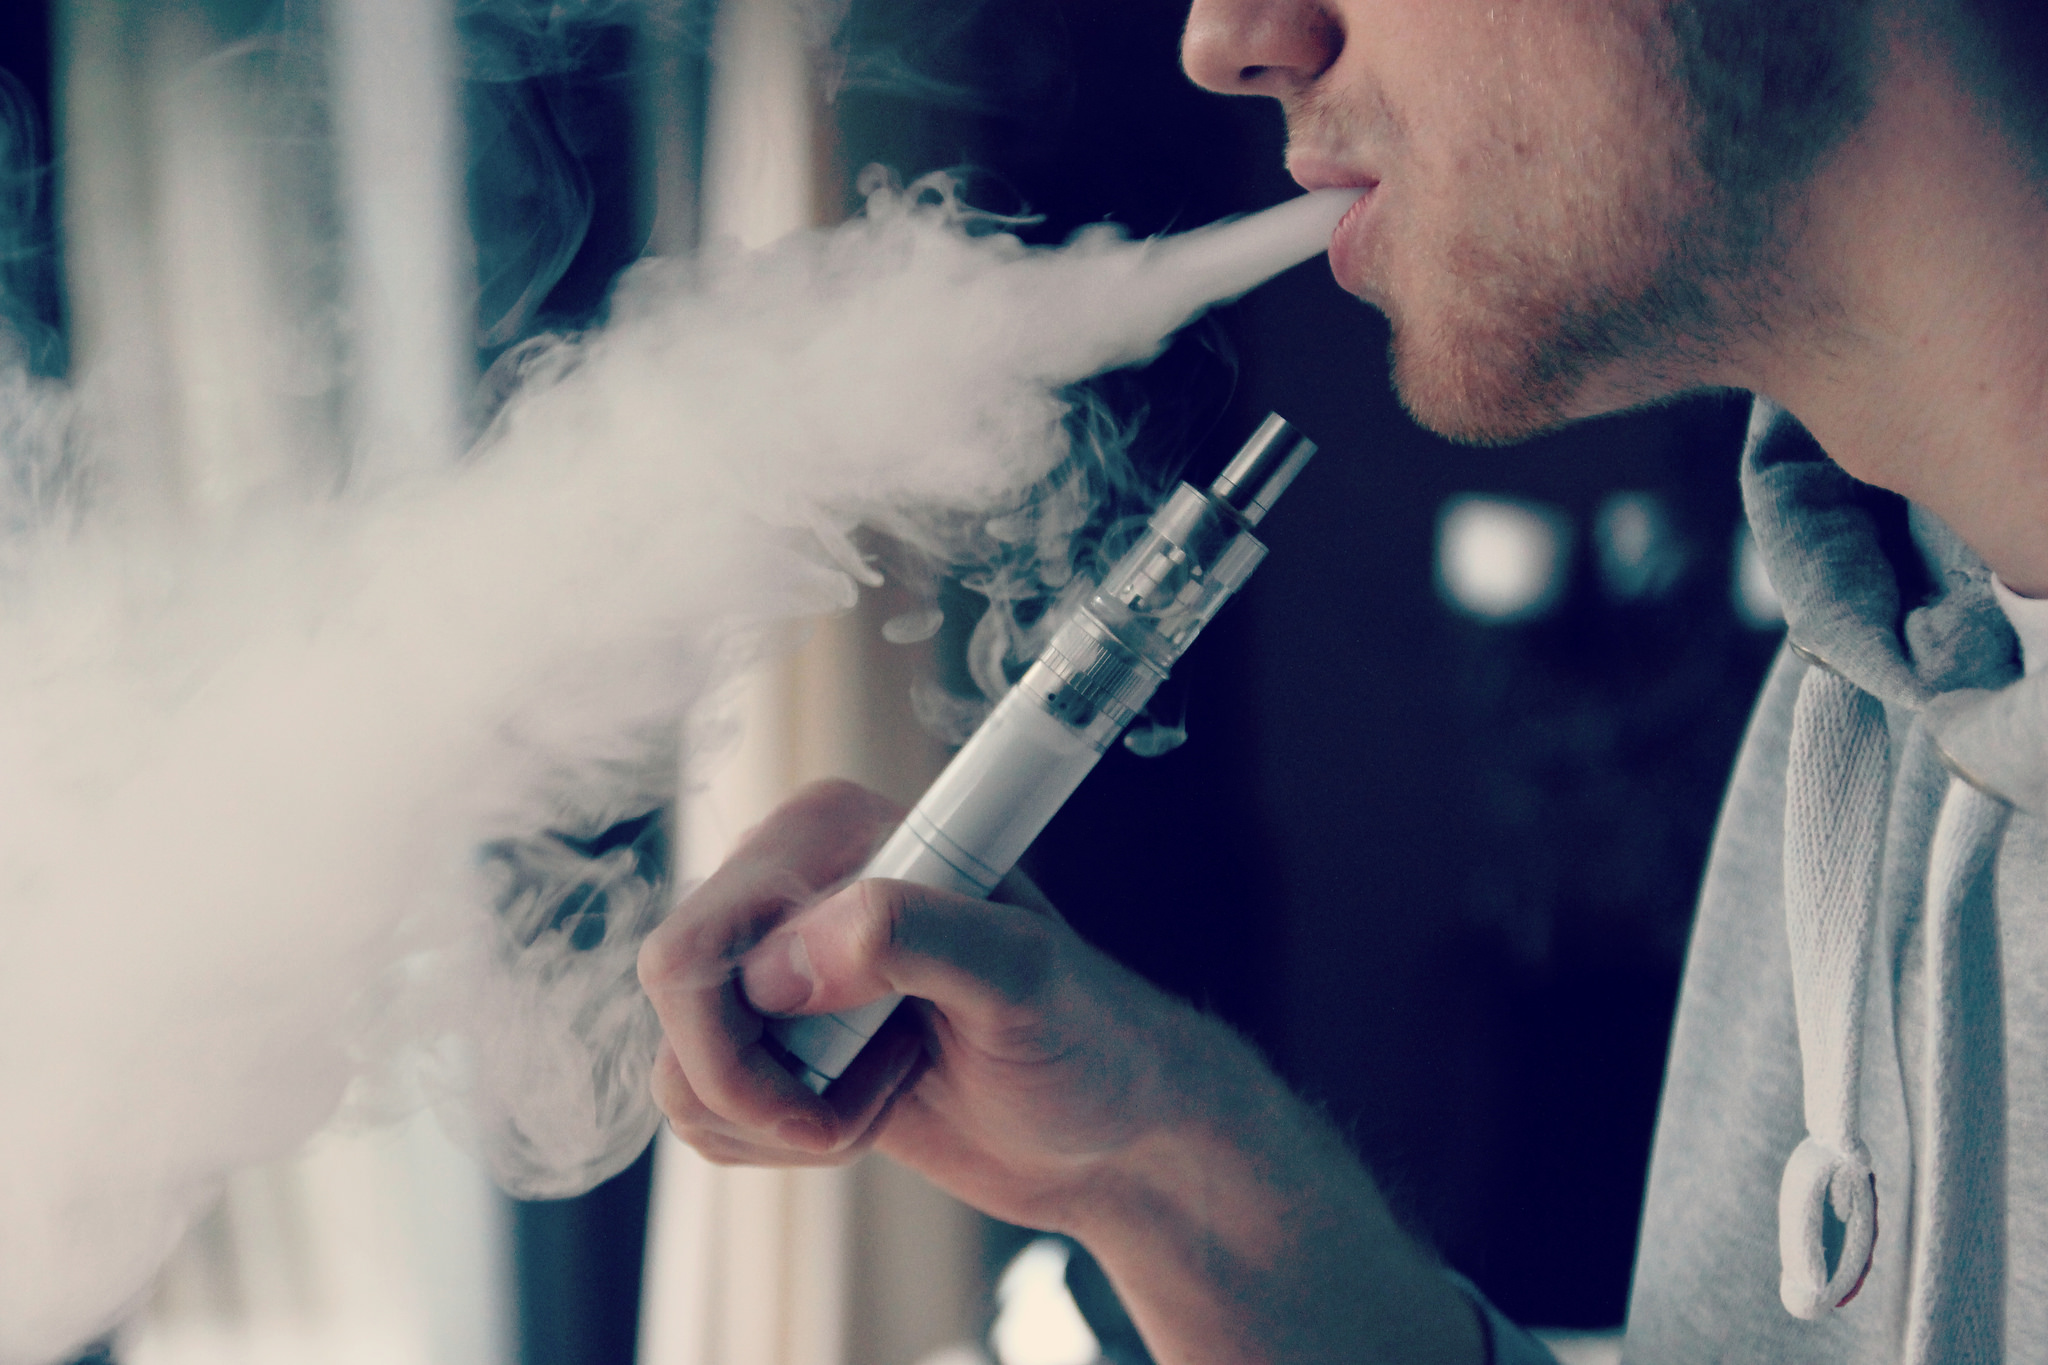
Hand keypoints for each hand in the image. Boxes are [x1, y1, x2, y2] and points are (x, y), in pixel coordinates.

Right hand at [637, 777, 1484, 1364]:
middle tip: (856, 1112)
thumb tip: (781, 962)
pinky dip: (770, 1140)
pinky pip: (700, 1106)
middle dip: (758, 1090)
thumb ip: (909, 936)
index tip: (864, 1068)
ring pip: (680, 1066)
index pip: (698, 941)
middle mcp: (789, 884)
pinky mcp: (775, 1038)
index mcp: (832, 832)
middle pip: (674, 1003)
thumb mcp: (1021, 977)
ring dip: (775, 1121)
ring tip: (880, 1098)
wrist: (1106, 1129)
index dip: (745, 1040)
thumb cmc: (1086, 1040)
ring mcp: (776, 964)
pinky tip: (861, 1113)